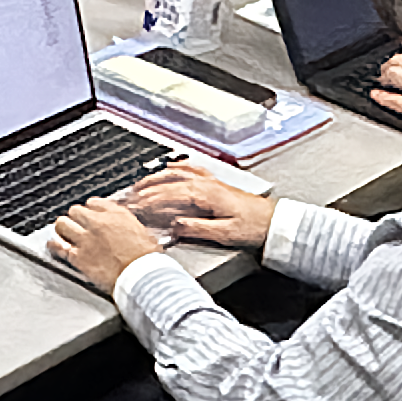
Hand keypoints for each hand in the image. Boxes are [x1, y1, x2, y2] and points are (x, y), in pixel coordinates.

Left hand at [51, 195, 166, 286]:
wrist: (141, 276)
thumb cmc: (148, 259)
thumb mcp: (143, 233)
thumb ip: (126, 226)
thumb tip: (121, 229)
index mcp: (117, 214)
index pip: (94, 203)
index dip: (91, 211)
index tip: (90, 216)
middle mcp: (98, 223)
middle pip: (75, 211)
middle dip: (76, 218)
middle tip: (77, 226)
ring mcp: (86, 239)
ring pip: (63, 224)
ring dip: (63, 228)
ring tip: (64, 233)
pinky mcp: (78, 257)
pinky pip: (58, 246)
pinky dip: (54, 246)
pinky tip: (53, 246)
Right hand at [121, 164, 274, 252]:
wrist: (273, 220)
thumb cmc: (252, 226)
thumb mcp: (224, 233)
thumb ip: (197, 229)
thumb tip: (174, 226)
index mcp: (205, 194)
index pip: (169, 194)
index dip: (149, 201)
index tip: (134, 206)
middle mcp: (205, 183)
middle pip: (168, 183)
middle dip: (145, 190)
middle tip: (129, 197)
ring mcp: (209, 181)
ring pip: (176, 174)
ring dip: (155, 178)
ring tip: (139, 185)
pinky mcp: (214, 183)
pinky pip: (190, 169)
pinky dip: (176, 167)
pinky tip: (169, 167)